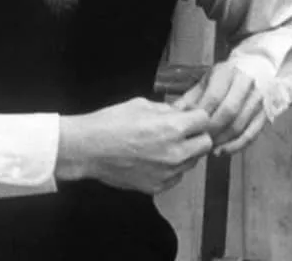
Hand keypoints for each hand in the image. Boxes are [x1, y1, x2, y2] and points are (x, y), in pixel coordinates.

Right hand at [56, 97, 212, 193]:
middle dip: (197, 135)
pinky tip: (155, 159)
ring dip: (186, 153)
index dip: (197, 116)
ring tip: (165, 145)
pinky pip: (177, 176)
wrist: (86, 149)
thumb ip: (168, 110)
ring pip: (193, 162)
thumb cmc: (110, 123)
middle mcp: (175, 153)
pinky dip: (172, 169)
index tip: (190, 117)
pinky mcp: (157, 187)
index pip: (205, 120)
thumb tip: (183, 112)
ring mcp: (167, 173)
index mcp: (173, 128)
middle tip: (183, 132)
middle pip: (205, 144)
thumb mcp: (143, 104)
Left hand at [176, 62, 266, 155]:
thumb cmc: (226, 77)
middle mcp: (246, 83)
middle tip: (198, 140)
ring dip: (222, 141)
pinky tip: (222, 151)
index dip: (201, 115)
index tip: (190, 127)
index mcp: (228, 72)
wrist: (256, 68)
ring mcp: (259, 99)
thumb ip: (191, 98)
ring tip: (207, 148)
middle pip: (229, 112)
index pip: (214, 97)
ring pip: (240, 125)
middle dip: (211, 130)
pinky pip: (251, 134)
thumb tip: (172, 116)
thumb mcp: (207, 81)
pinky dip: (236, 146)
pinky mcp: (266, 113)